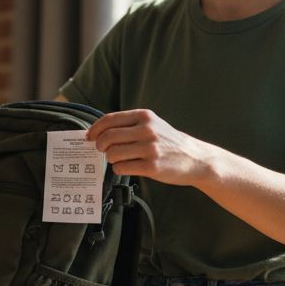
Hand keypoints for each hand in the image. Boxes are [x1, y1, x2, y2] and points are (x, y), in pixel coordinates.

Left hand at [85, 109, 215, 185]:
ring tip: (117, 159)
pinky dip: (119, 169)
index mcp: (144, 116)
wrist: (195, 158)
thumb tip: (100, 132)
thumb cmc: (169, 143)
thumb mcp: (153, 125)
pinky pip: (122, 168)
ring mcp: (150, 148)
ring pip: (112, 154)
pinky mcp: (152, 166)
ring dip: (110, 159)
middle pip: (108, 137)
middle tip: (101, 150)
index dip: (95, 129)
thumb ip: (130, 125)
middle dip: (99, 145)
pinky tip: (127, 167)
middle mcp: (147, 130)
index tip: (89, 136)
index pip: (110, 120)